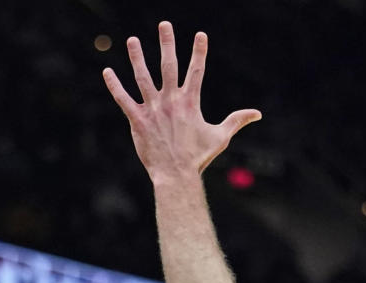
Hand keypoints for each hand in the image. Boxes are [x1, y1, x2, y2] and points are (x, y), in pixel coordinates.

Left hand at [103, 21, 260, 183]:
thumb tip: (258, 114)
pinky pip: (123, 99)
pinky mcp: (138, 120)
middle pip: (168, 65)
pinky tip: (107, 70)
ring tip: (132, 40)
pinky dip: (114, 85)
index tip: (200, 34)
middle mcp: (171, 101)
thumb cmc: (198, 158)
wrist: (176, 176)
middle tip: (164, 24)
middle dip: (167, 43)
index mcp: (190, 102)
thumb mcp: (221, 137)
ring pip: (143, 77)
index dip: (199, 51)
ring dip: (137, 57)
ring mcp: (153, 109)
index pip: (196, 70)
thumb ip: (237, 120)